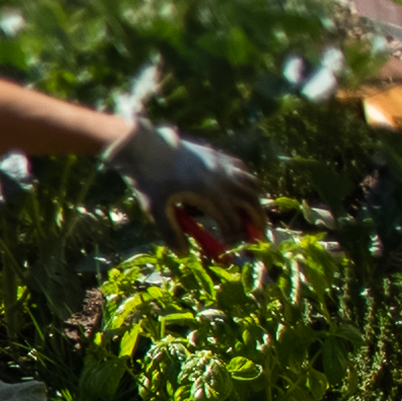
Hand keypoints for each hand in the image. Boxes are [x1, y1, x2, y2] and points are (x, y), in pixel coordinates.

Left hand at [103, 121, 266, 253]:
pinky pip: (241, 168)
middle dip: (256, 220)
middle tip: (257, 234)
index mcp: (210, 194)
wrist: (144, 146)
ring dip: (254, 200)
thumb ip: (171, 233)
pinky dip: (247, 182)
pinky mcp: (216, 153)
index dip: (233, 237)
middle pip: (250, 202)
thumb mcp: (156, 210)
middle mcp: (222, 178)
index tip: (227, 245)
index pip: (232, 221)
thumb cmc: (149, 180)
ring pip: (250, 183)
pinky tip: (239, 189)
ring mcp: (221, 163)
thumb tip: (183, 253)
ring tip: (251, 214)